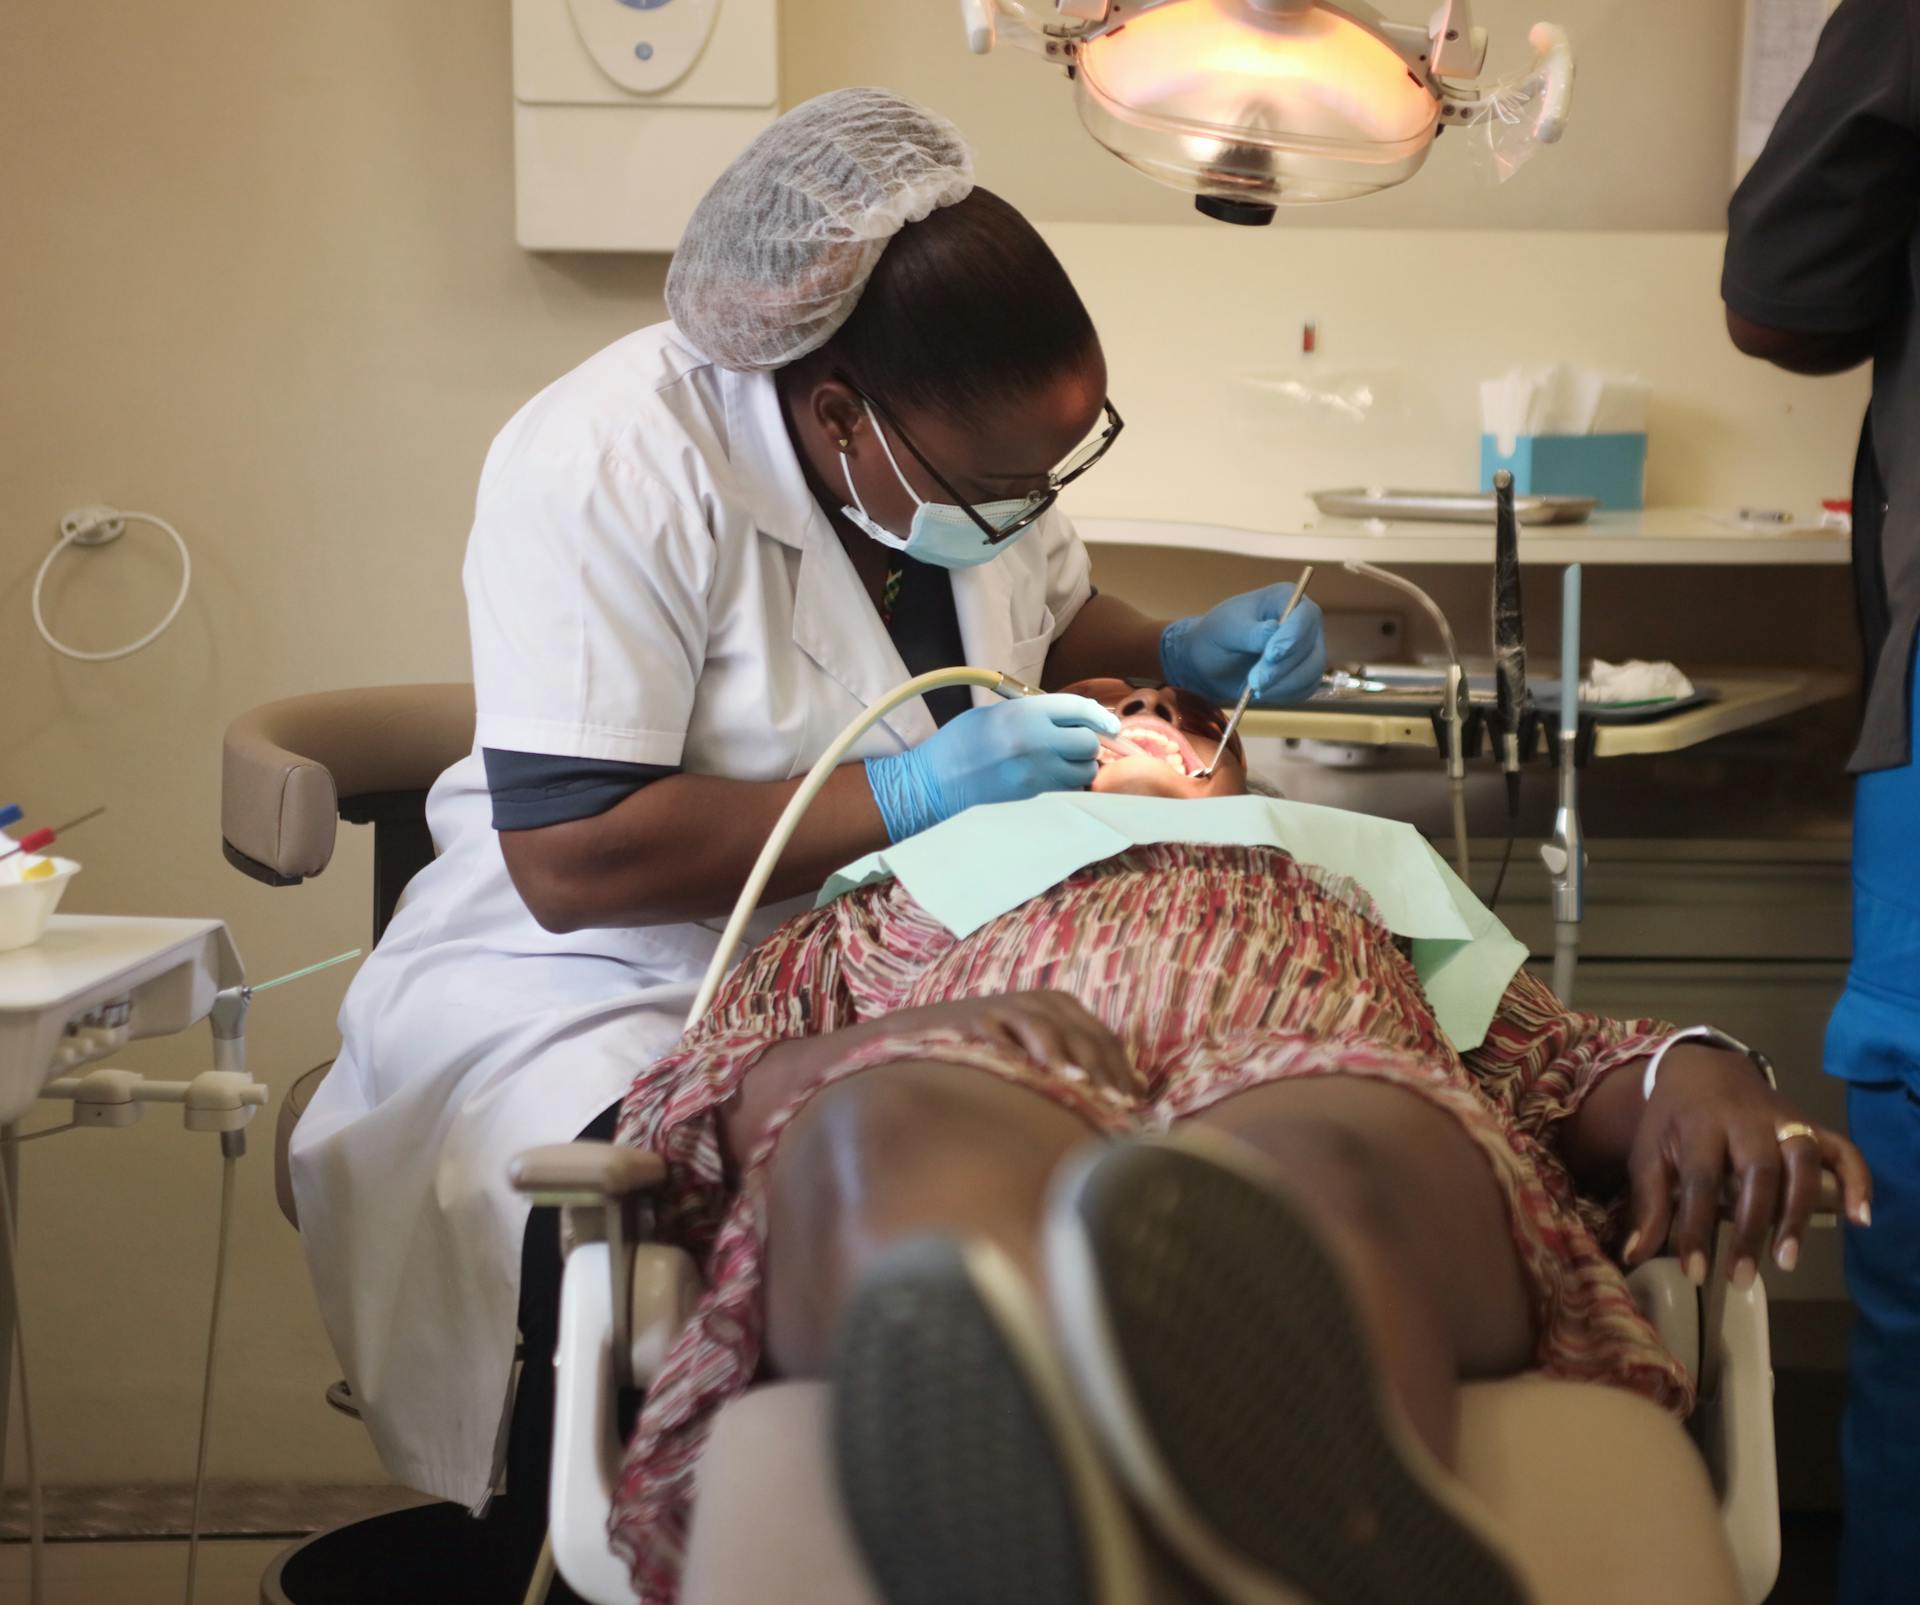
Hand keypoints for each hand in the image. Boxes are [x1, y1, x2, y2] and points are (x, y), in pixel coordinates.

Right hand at [865, 693, 1121, 840]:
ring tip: (1057, 767)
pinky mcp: (1034, 802)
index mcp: (1023, 714)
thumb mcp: (992, 714)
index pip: (1078, 709)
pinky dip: (1066, 788)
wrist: (930, 787)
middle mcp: (1035, 743)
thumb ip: (1032, 712)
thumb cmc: (958, 746)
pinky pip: (1067, 793)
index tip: (1111, 723)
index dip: (1100, 715)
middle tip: (1071, 747)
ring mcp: (1036, 776)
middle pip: (1088, 743)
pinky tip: (1048, 784)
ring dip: (1078, 769)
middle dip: (1086, 744)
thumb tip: (1071, 716)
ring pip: (1083, 772)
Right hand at [890, 991, 1142, 1098]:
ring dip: (1065, 1057)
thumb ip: (1089, 1065)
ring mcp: (1008, 1008)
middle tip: (1117, 1104)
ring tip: (1082, 1085)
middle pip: (1082, 1034)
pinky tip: (1030, 1071)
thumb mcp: (1047, 1052)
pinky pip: (1002, 1032)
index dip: (1121, 1071)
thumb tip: (1143, 1088)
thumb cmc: (998, 1049)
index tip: (1134, 1106)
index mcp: (1064, 1007)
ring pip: (1046, 1029)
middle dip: (1102, 1070)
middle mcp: (1040, 1002)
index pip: (1104, 1038)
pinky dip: (1017, 1051)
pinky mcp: (977, 1018)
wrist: (931, 1034)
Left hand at [1159, 582, 1326, 705]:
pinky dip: (1281, 694)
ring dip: (1281, 684)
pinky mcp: (1304, 675)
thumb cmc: (1217, 636)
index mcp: (1286, 598)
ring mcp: (1307, 649)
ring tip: (1251, 688)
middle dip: (1281, 667)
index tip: (1272, 655)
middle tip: (1254, 682)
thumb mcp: (1226, 629)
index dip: (1293, 636)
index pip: (1305, 615)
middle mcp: (1304, 622)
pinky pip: (1303, 689)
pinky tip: (1258, 692)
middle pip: (1309, 647)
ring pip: (1311, 672)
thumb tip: (1273, 632)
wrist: (1211, 661)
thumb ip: (1250, 632)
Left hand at [1619, 1047, 1872, 1286]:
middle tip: (1743, 1277)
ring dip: (1797, 1212)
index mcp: (1698, 1124)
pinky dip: (1856, 1180)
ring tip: (1787, 1261)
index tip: (1695, 1272)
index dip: (1695, 1227)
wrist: (1702, 1069)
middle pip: (1757, 1170)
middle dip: (1752, 1226)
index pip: (1699, 1178)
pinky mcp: (1810, 1124)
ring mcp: (1782, 1119)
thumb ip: (1648, 1204)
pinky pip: (1842, 1149)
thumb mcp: (1648, 1153)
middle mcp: (1744, 1119)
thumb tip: (1633, 1256)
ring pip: (1800, 1160)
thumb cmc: (1673, 1120)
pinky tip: (1859, 1219)